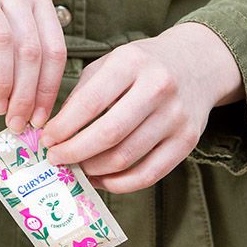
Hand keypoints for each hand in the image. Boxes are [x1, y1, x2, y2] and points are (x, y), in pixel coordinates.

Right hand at [0, 0, 65, 131]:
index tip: (39, 118)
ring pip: (2, 41)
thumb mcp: (4, 42)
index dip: (48, 88)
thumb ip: (20, 66)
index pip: (54, 49)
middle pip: (30, 49)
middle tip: (16, 120)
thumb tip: (31, 111)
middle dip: (25, 92)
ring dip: (2, 81)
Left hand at [40, 23, 243, 192]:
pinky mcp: (188, 140)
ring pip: (126, 158)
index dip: (63, 128)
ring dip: (94, 170)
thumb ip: (82, 94)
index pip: (89, 103)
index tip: (47, 141)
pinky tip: (103, 179)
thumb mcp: (111, 63)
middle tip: (56, 159)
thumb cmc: (143, 65)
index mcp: (132, 62)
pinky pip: (150, 174)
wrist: (198, 63)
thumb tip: (55, 134)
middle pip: (108, 134)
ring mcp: (176, 116)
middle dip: (74, 153)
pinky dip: (121, 184)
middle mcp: (158, 87)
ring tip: (78, 168)